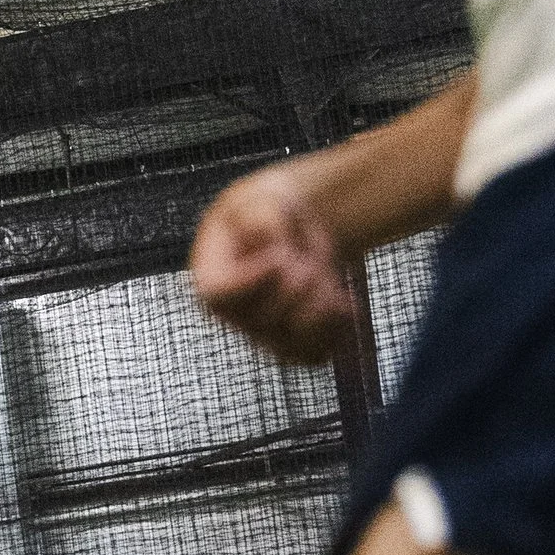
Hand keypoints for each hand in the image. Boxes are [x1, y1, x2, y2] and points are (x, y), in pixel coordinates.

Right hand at [187, 165, 358, 366]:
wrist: (293, 230)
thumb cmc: (270, 209)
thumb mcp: (261, 200)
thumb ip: (261, 219)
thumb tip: (272, 246)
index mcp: (211, 277)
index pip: (221, 296)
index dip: (253, 281)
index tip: (281, 255)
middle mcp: (232, 316)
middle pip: (268, 317)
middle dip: (300, 280)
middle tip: (305, 253)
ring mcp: (263, 337)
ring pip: (293, 344)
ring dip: (322, 306)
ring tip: (327, 275)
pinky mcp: (293, 348)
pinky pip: (315, 355)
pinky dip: (337, 329)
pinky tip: (344, 300)